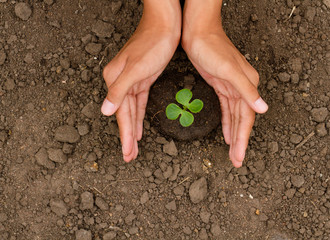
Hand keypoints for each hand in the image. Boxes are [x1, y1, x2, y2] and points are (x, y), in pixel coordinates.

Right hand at [101, 0, 180, 161]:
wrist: (165, 24)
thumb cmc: (152, 43)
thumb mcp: (136, 68)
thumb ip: (119, 91)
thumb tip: (105, 111)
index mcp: (115, 80)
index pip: (120, 114)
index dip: (125, 135)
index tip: (127, 154)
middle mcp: (119, 81)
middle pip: (124, 115)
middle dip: (128, 138)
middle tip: (129, 157)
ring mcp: (130, 80)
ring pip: (132, 111)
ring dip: (133, 130)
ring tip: (133, 148)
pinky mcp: (142, 78)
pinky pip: (138, 102)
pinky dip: (138, 116)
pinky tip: (139, 128)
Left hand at [182, 0, 267, 167]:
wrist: (198, 32)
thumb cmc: (211, 48)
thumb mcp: (228, 70)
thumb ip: (246, 90)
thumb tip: (263, 109)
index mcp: (248, 85)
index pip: (247, 118)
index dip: (243, 138)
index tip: (239, 157)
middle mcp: (243, 88)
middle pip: (243, 120)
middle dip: (240, 142)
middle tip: (236, 161)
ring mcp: (233, 87)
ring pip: (235, 116)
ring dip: (234, 135)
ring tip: (234, 152)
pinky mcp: (222, 85)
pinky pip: (227, 109)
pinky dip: (228, 122)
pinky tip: (226, 133)